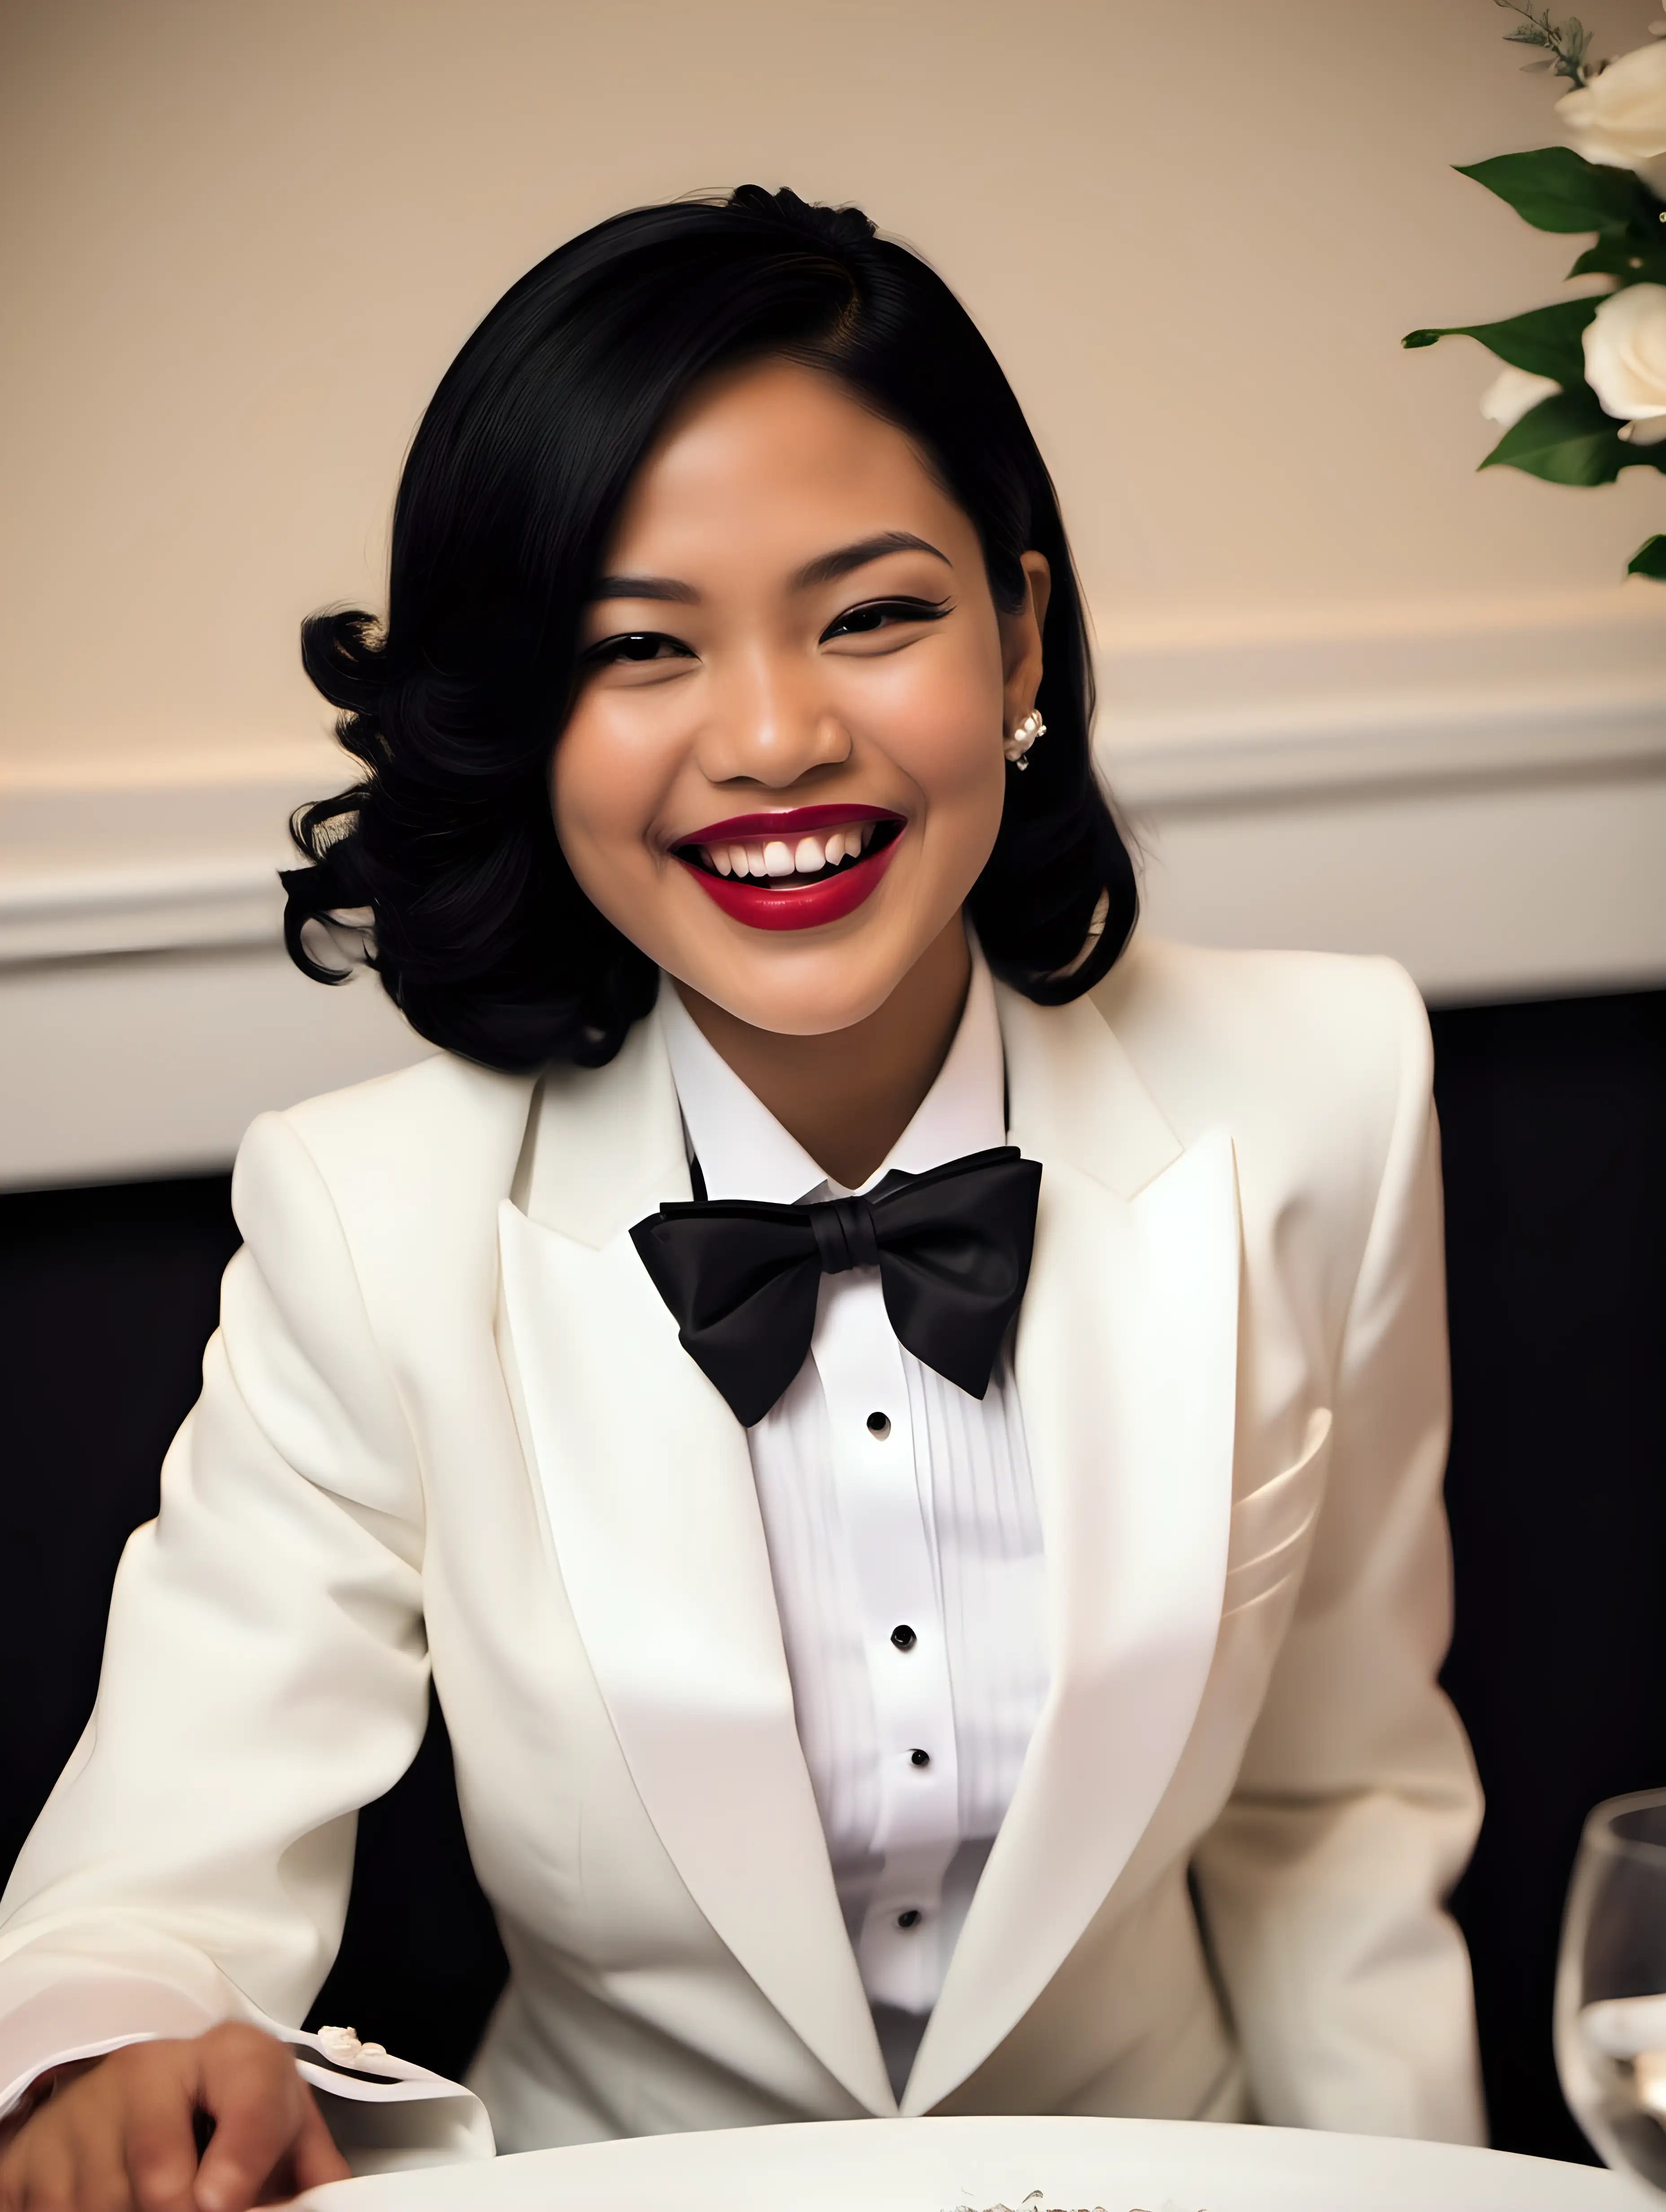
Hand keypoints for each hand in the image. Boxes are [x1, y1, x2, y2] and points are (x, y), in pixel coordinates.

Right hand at [0, 2022, 350, 2209]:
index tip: (226, 2201)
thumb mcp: (283, 2125)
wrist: (147, 2083)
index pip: (247, 2094)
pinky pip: (51, 2210)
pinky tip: (115, 2205)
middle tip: (198, 2210)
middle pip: (159, 2178)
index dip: (242, 2154)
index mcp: (233, 2057)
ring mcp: (85, 2108)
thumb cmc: (225, 2108)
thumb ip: (312, 2171)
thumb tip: (339, 2208)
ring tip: (157, 2202)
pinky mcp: (35, 2148)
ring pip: (103, 2205)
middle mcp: (151, 2069)